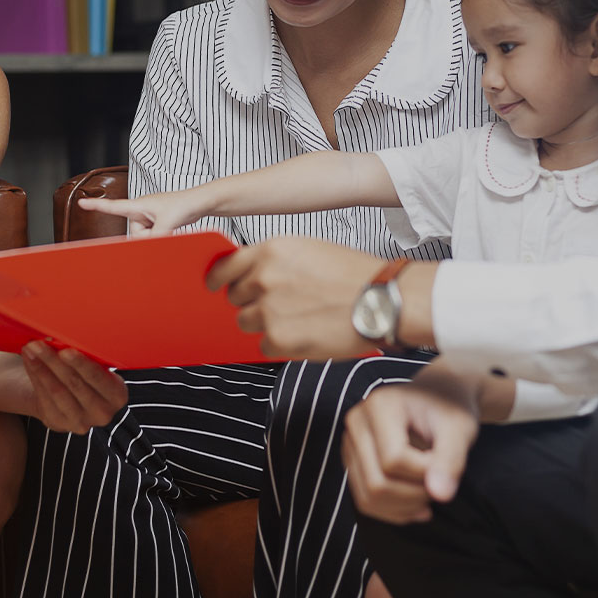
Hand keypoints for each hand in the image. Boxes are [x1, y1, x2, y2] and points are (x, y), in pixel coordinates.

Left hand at [20, 341, 127, 432]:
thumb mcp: (98, 366)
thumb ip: (90, 355)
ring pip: (57, 391)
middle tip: (38, 344)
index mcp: (117, 395)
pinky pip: (44, 398)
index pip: (98, 378)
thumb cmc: (87, 372)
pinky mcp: (59, 424)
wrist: (73, 397)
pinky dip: (35, 376)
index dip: (81, 364)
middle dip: (54, 361)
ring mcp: (80, 422)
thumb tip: (67, 334)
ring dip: (40, 368)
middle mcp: (102, 413)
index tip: (65, 350)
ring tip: (29, 349)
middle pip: (74, 384)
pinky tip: (29, 361)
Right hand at [78, 190, 207, 235]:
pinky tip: (171, 229)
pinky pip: (152, 236)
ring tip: (170, 225)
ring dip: (157, 237)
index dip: (97, 206)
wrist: (200, 203)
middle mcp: (141, 211)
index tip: (82, 203)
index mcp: (139, 205)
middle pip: (135, 234)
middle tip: (164, 225)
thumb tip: (147, 250)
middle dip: (148, 236)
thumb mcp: (167, 223)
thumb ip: (155, 239)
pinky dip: (160, 237)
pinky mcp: (157, 223)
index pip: (114, 207)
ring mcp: (149, 218)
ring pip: (145, 238)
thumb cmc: (183, 205)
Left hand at [206, 236, 382, 358]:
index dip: (219, 280)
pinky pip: (265, 346)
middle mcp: (264, 278)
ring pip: (247, 323)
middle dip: (251, 303)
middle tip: (280, 305)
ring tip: (299, 320)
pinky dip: (281, 345)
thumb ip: (276, 262)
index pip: (225, 267)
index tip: (215, 287)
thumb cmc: (355, 275)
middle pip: (235, 297)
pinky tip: (306, 334)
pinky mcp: (278, 338)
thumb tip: (252, 277)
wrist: (382, 300)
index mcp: (271, 251)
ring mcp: (268, 309)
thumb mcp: (309, 250)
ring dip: (266, 325)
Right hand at [342, 378, 479, 523]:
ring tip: (430, 492)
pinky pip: (366, 501)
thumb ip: (451, 460)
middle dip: (415, 495)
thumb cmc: (450, 410)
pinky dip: (394, 511)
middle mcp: (357, 422)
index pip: (394, 460)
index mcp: (379, 405)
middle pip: (377, 483)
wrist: (439, 398)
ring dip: (405, 507)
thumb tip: (440, 495)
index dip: (425, 472)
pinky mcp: (353, 462)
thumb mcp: (460, 429)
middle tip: (441, 482)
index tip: (447, 461)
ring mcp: (351, 443)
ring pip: (368, 498)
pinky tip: (419, 504)